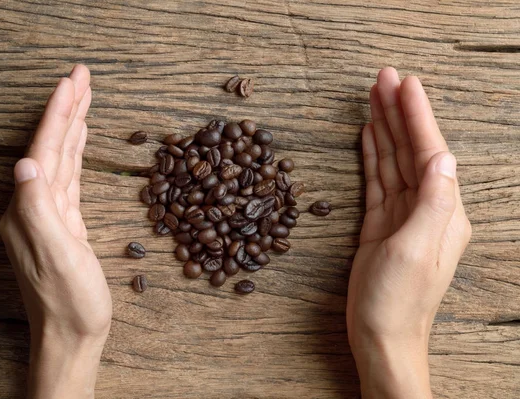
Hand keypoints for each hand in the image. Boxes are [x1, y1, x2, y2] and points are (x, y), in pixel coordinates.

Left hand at [0, 65, 111, 398]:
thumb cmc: (69, 302)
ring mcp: (48, 214)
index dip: (59, 113)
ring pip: (61, 158)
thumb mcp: (57, 256)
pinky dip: (75, 152)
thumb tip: (25, 162)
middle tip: (82, 75)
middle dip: (67, 108)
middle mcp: (33, 205)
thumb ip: (38, 208)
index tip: (74, 80)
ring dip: (72, 125)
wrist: (72, 334)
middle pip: (51, 146)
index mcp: (29, 208)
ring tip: (83, 96)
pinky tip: (79, 140)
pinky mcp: (65, 223)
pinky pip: (69, 176)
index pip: (44, 149)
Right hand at [347, 68, 470, 397]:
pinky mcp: (381, 224)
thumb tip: (443, 157)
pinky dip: (374, 155)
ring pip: (393, 161)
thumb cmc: (398, 300)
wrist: (381, 336)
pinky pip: (378, 181)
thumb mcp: (416, 250)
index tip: (404, 84)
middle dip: (399, 113)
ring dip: (385, 128)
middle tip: (383, 78)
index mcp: (443, 212)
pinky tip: (369, 135)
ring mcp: (402, 215)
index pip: (430, 152)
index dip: (416, 117)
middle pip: (411, 150)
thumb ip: (433, 201)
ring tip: (374, 97)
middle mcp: (427, 208)